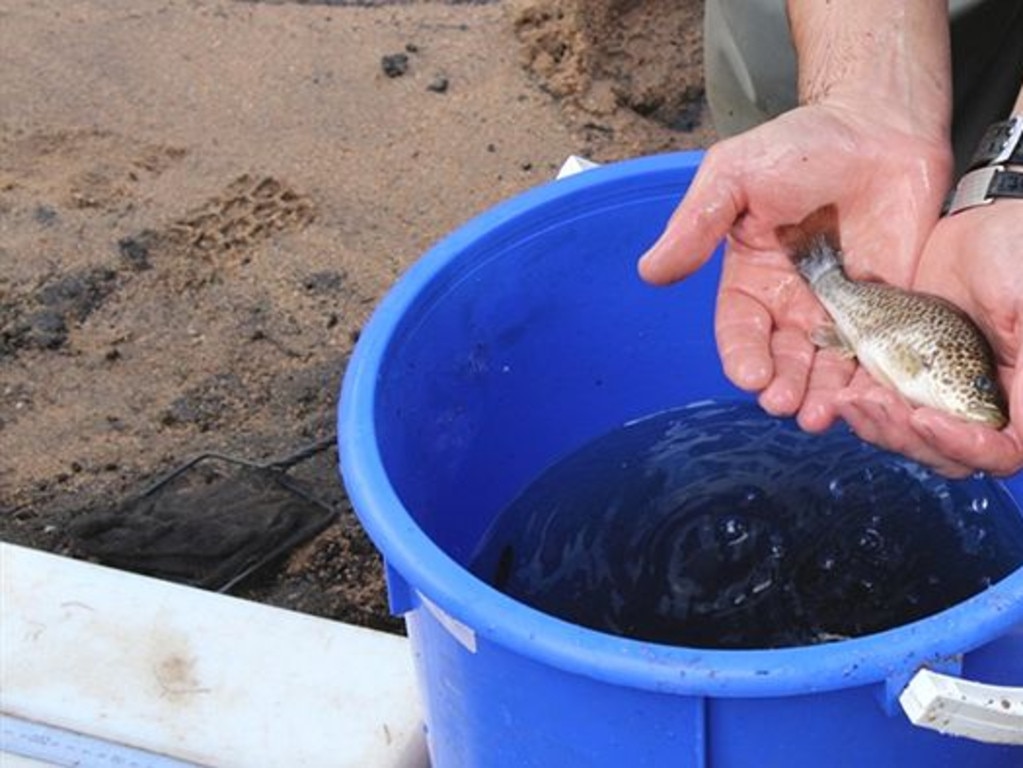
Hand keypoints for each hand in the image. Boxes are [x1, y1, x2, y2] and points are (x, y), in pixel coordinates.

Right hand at [638, 100, 951, 430]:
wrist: (880, 124)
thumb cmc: (802, 145)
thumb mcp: (734, 176)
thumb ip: (696, 224)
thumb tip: (649, 272)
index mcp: (751, 280)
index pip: (739, 329)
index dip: (742, 355)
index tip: (751, 375)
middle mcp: (792, 304)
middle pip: (782, 359)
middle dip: (782, 386)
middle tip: (786, 404)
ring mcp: (843, 311)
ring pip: (828, 368)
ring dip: (823, 396)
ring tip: (822, 413)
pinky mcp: (892, 310)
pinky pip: (880, 353)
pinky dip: (874, 380)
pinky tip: (870, 396)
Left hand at [833, 200, 1022, 476]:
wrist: (976, 221)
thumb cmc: (1018, 252)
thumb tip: (1017, 431)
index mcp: (1021, 395)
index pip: (999, 451)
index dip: (964, 446)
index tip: (926, 418)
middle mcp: (985, 404)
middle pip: (946, 453)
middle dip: (906, 434)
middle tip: (873, 403)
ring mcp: (943, 393)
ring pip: (909, 435)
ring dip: (877, 424)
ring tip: (848, 399)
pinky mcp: (908, 377)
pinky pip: (884, 407)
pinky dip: (862, 406)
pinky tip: (840, 392)